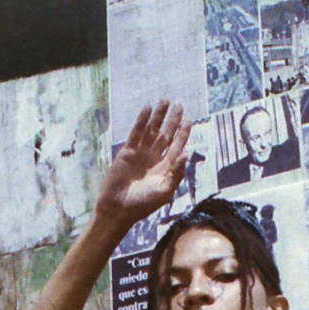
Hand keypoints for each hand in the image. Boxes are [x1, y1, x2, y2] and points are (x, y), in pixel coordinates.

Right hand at [97, 103, 190, 228]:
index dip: (183, 133)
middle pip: (166, 135)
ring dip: (158, 116)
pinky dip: (141, 120)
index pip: (177, 146)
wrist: (119, 208)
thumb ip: (176, 172)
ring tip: (164, 101)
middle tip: (179, 105)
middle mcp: (154, 158)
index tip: (189, 120)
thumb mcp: (165, 190)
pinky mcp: (127, 152)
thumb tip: (187, 153)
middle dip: (172, 120)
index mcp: (165, 168)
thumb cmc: (143, 204)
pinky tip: (147, 108)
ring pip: (151, 130)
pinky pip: (136, 133)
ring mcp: (141, 154)